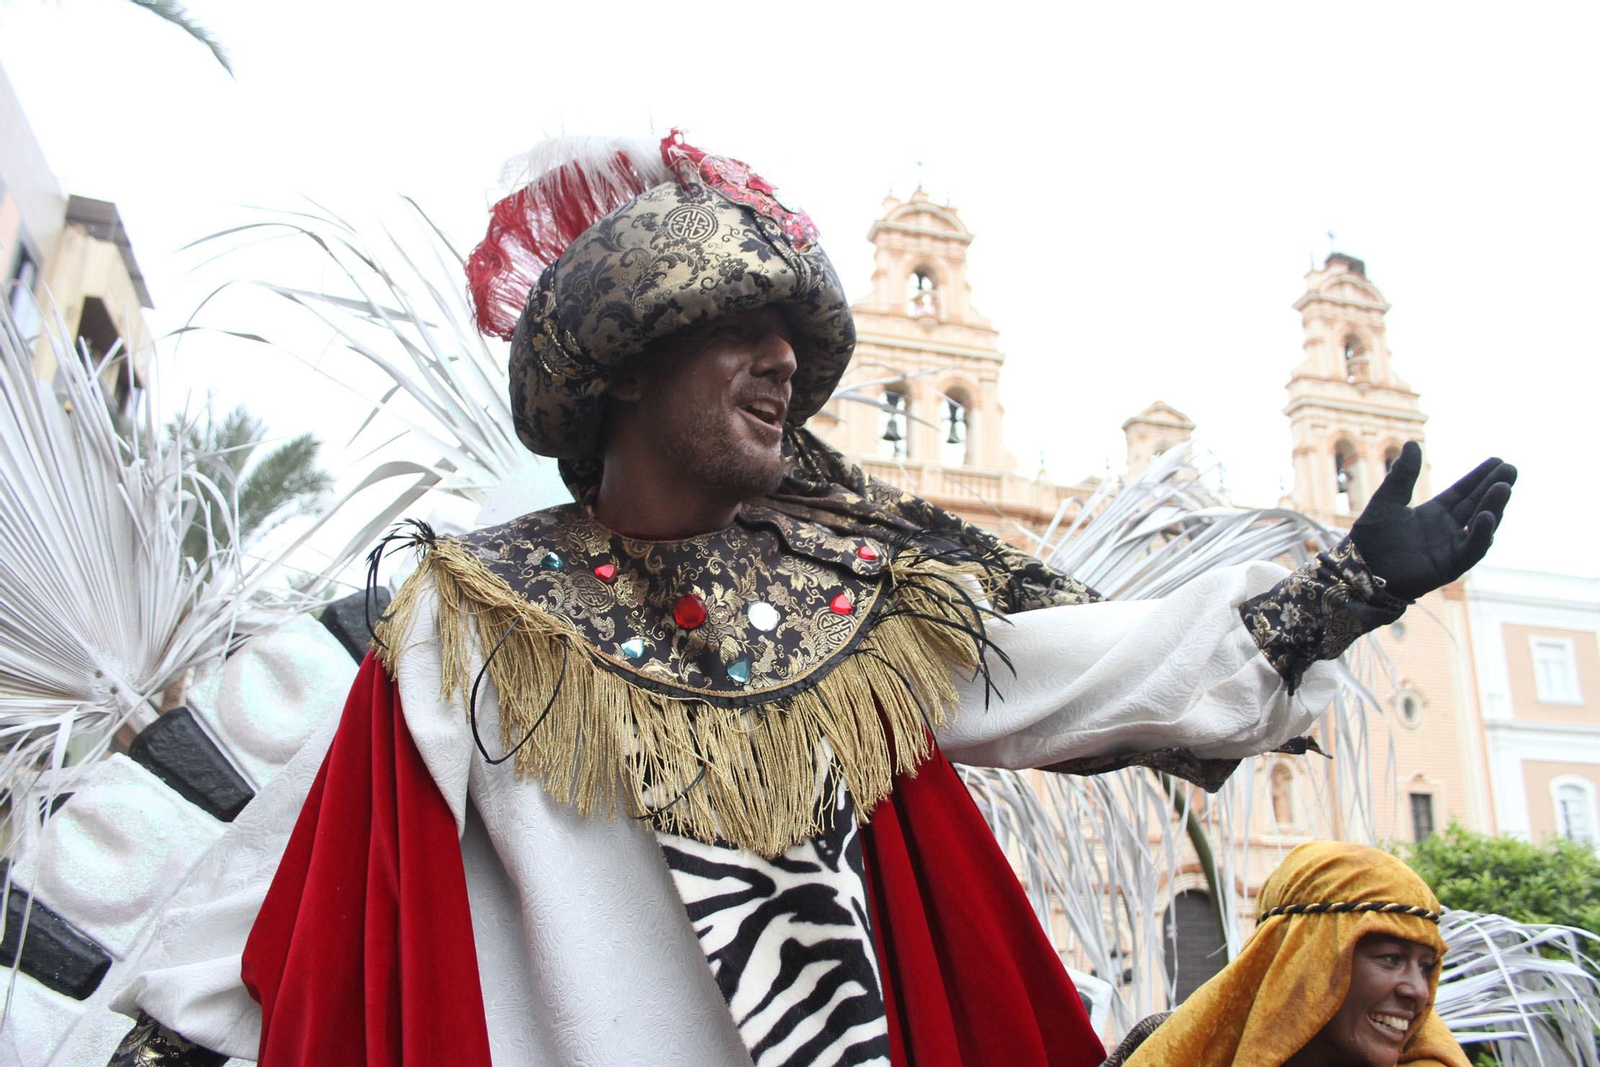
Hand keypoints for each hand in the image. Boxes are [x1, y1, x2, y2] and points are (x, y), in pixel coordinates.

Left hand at [1350, 442, 1515, 600]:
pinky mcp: (1449, 566)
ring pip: (1480, 525)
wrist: (1358, 569)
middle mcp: (1446, 530)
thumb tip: (1412, 443)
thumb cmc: (1370, 539)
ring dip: (1493, 506)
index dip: (1480, 477)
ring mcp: (1450, 548)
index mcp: (1433, 514)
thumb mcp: (1387, 500)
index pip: (1463, 492)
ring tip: (1503, 486)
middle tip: (1511, 469)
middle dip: (1494, 487)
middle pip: (1476, 505)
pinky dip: (1480, 534)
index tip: (1497, 460)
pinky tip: (1486, 515)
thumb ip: (1402, 475)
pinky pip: (1471, 550)